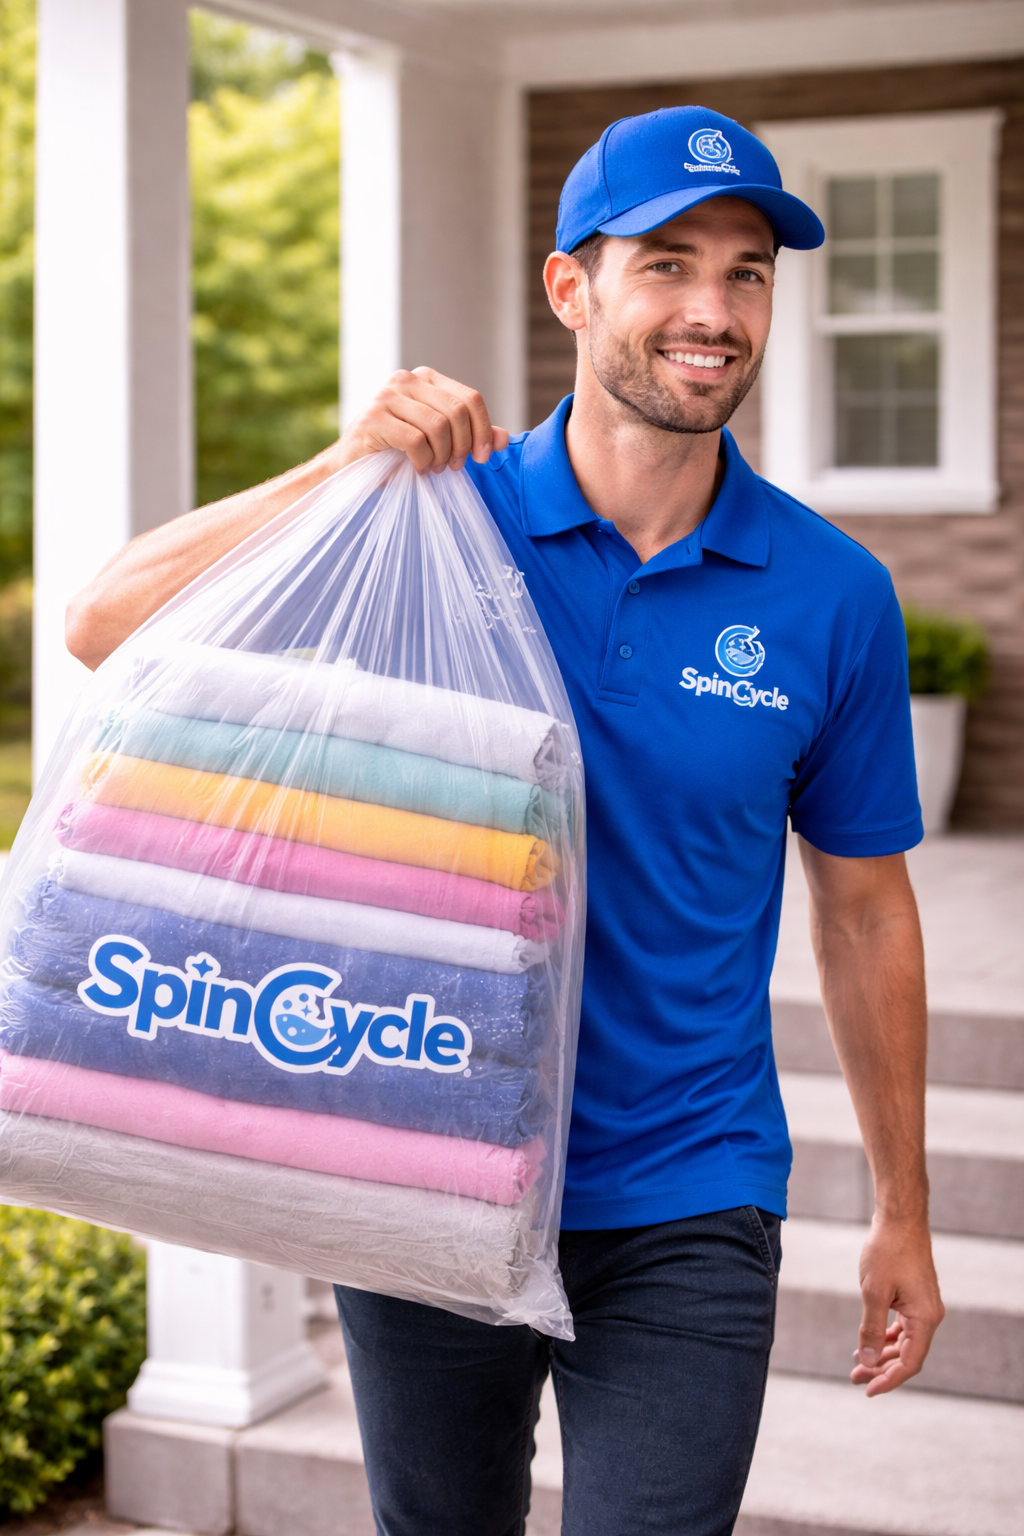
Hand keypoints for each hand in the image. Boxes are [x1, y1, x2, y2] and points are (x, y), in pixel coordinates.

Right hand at [335, 367, 509, 474]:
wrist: (350, 466)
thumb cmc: (396, 453)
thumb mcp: (438, 443)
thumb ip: (470, 436)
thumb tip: (503, 438)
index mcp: (426, 379)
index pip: (470, 399)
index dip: (483, 430)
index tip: (480, 458)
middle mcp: (406, 380)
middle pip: (458, 411)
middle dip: (462, 445)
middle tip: (452, 467)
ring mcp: (387, 396)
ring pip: (438, 426)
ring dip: (442, 455)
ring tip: (434, 468)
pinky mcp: (374, 417)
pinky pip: (415, 441)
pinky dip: (423, 461)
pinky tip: (418, 469)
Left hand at [851, 1213, 944, 1395]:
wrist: (900, 1218)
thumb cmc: (887, 1251)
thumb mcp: (873, 1292)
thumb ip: (870, 1329)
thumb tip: (867, 1362)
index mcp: (925, 1319)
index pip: (909, 1363)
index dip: (889, 1380)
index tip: (867, 1390)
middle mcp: (930, 1316)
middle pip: (907, 1355)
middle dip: (881, 1368)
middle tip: (854, 1377)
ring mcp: (924, 1307)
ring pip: (904, 1342)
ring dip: (881, 1353)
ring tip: (857, 1363)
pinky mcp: (915, 1297)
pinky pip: (903, 1327)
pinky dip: (886, 1336)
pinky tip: (868, 1341)